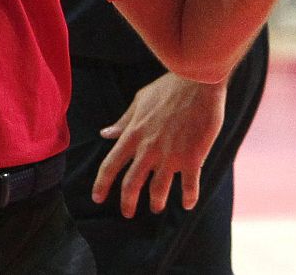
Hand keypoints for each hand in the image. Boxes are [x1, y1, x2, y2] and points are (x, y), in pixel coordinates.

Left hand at [91, 72, 225, 218]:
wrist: (198, 81)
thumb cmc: (168, 88)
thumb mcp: (140, 101)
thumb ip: (124, 121)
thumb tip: (105, 134)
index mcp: (133, 135)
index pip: (111, 165)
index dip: (102, 184)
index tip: (97, 198)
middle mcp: (148, 149)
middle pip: (131, 184)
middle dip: (127, 203)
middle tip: (128, 213)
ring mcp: (170, 156)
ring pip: (158, 191)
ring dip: (156, 203)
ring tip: (156, 208)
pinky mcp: (192, 158)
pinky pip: (189, 186)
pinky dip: (188, 198)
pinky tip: (188, 204)